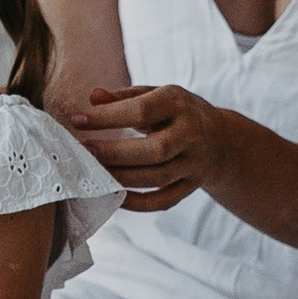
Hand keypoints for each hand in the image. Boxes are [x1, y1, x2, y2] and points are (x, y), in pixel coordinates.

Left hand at [73, 83, 239, 212]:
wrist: (219, 139)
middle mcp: (191, 133)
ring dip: (122, 178)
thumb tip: (92, 96)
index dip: (107, 117)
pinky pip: (164, 201)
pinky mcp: (192, 185)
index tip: (78, 120)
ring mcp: (194, 163)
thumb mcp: (155, 94)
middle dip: (115, 153)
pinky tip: (114, 195)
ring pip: (158, 178)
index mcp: (179, 102)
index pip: (142, 110)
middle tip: (85, 151)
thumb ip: (123, 96)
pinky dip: (138, 204)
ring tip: (93, 173)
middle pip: (155, 149)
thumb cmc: (175, 113)